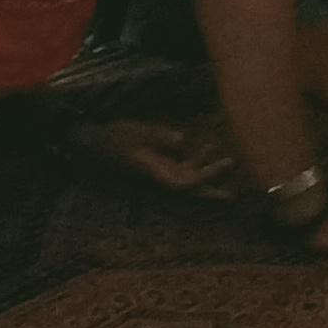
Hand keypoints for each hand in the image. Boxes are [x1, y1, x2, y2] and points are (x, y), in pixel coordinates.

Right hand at [77, 117, 226, 192]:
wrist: (94, 144)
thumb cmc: (114, 138)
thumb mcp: (136, 131)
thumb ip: (160, 136)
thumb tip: (183, 139)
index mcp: (155, 173)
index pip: (183, 184)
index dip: (202, 180)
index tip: (221, 168)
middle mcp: (159, 177)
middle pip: (191, 189)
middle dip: (212, 189)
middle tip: (234, 195)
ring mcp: (159, 172)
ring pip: (189, 178)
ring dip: (208, 171)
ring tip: (229, 161)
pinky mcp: (158, 166)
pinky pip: (182, 168)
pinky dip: (196, 160)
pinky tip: (208, 146)